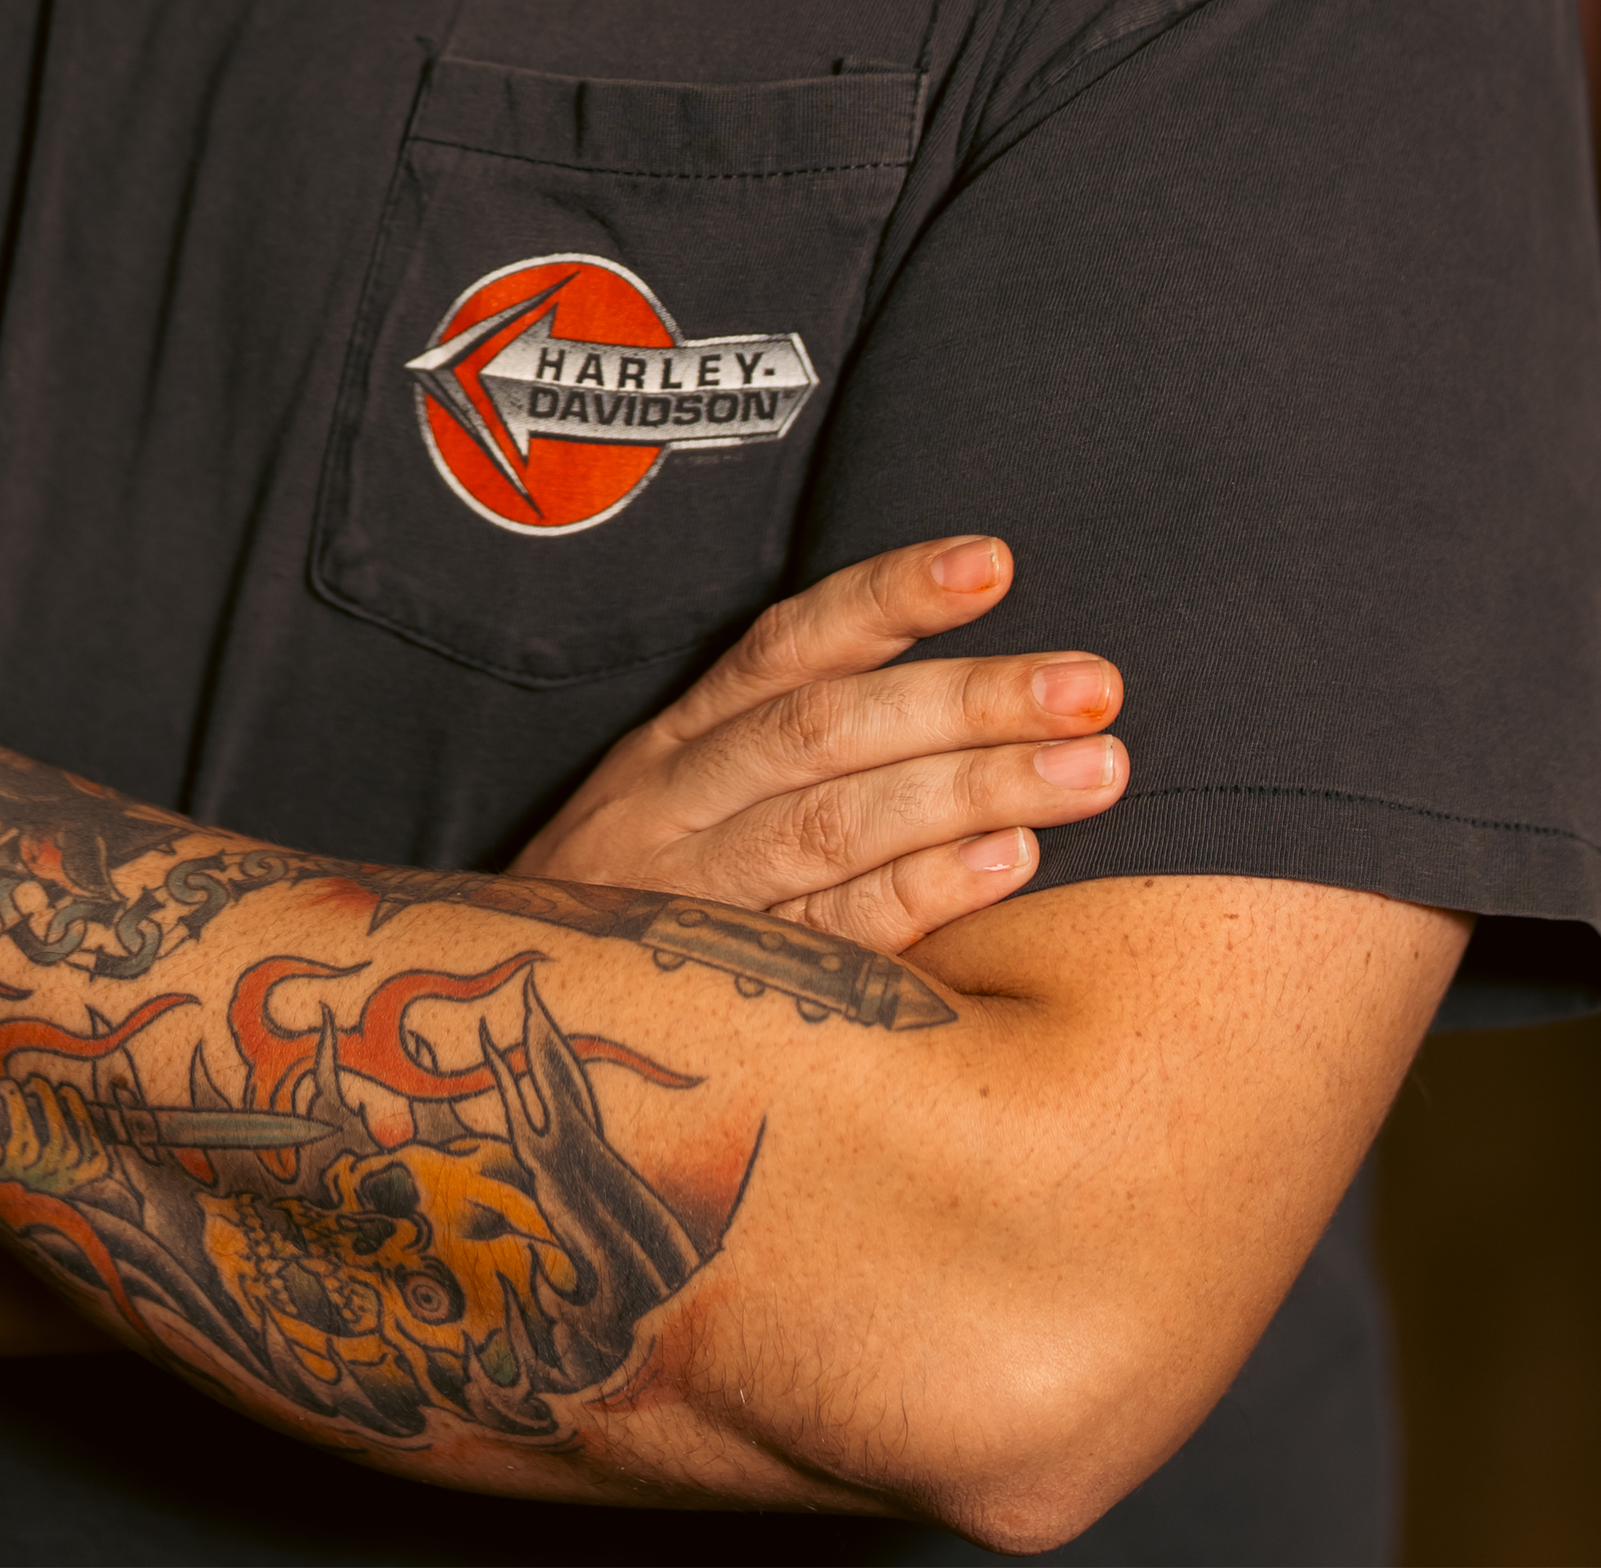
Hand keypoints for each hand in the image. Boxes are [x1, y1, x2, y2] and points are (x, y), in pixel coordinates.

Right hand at [509, 536, 1126, 959]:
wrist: (507, 1038)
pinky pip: (830, 941)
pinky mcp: (718, 999)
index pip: (785, 646)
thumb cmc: (630, 912)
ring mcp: (691, 903)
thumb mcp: (673, 810)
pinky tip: (1011, 864)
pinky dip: (922, 896)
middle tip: (1093, 686)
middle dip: (970, 700)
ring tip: (1093, 768)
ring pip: (836, 824)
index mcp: (670, 747)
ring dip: (974, 789)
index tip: (993, 562)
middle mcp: (674, 807)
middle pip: (828, 730)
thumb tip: (954, 700)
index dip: (887, 598)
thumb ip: (777, 756)